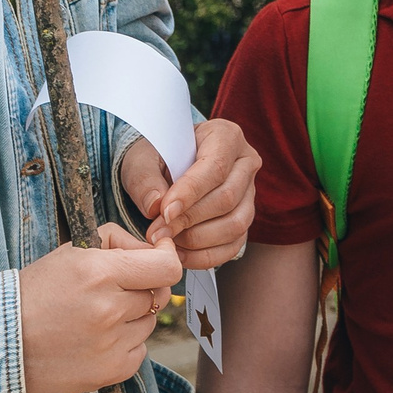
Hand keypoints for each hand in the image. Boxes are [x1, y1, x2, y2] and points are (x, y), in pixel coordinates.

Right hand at [20, 223, 182, 392]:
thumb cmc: (34, 293)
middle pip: (158, 293)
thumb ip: (117, 241)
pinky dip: (125, 343)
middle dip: (141, 288)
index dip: (167, 259)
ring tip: (96, 317)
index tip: (158, 257)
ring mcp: (113, 345)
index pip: (166, 267)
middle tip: (112, 290)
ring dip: (132, 317)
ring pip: (150, 321)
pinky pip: (139, 349)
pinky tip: (95, 340)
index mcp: (101, 273)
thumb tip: (155, 250)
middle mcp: (110, 310)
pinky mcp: (112, 372)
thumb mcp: (70, 252)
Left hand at [118, 120, 260, 270]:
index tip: (164, 212)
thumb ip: (145, 180)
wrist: (167, 166)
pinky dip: (207, 255)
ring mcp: (250, 193)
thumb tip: (155, 207)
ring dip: (198, 239)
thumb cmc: (158, 157)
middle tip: (157, 233)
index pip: (215, 168)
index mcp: (226, 137)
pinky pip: (234, 245)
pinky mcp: (245, 218)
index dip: (190, 193)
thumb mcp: (142, 159)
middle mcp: (246, 163)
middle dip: (190, 220)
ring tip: (168, 242)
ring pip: (236, 223)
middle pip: (228, 197)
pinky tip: (181, 254)